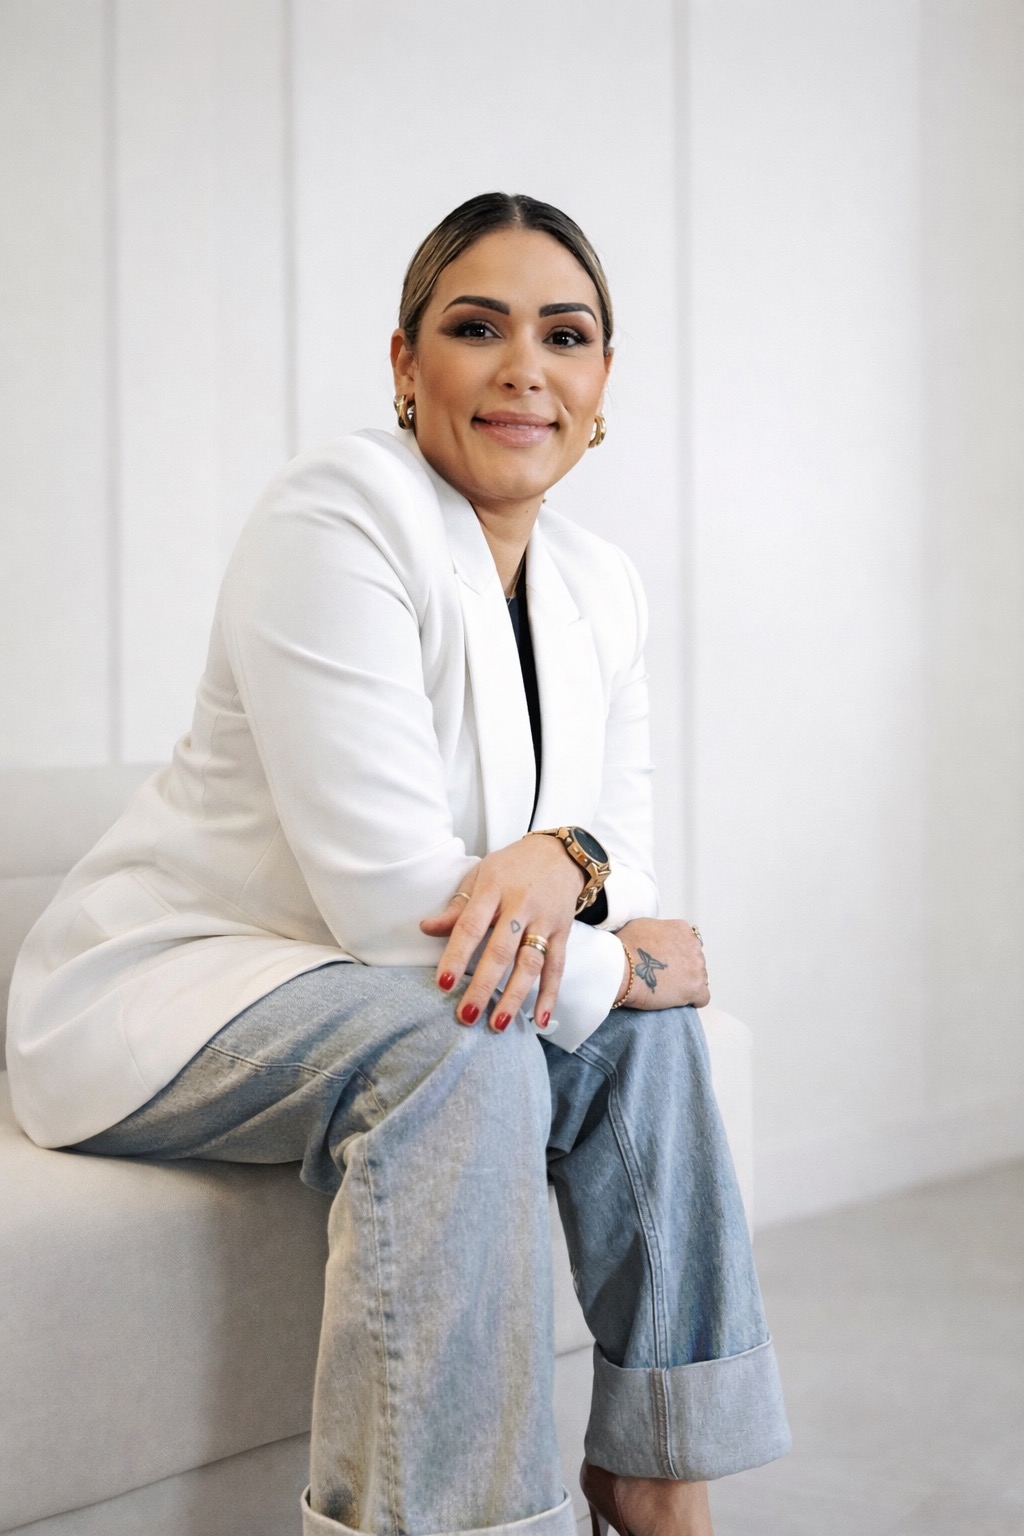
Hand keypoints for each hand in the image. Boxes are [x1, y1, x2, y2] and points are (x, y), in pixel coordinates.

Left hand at [419, 836, 585, 1032]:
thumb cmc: (512, 867)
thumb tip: (425, 928)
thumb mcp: (481, 876)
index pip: (471, 927)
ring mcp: (544, 920)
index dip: (456, 956)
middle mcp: (521, 905)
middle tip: (466, 1015)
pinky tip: (540, 1019)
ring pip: (530, 963)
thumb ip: (457, 907)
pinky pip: (557, 967)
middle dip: (483, 986)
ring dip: (514, 996)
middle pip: (501, 951)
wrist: (560, 853)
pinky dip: (550, 995)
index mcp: (493, 889)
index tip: (444, 985)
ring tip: (497, 1024)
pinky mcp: (563, 932)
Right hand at [614, 917, 709, 1009]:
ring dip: (687, 984)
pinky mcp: (696, 988)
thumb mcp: (643, 925)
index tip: (666, 963)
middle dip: (683, 969)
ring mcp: (696, 967)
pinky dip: (693, 1000)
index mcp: (681, 929)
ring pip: (700, 978)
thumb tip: (659, 938)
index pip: (688, 943)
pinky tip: (679, 1001)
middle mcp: (693, 945)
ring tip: (668, 990)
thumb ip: (660, 930)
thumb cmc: (625, 947)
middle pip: (695, 961)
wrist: (621, 967)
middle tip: (665, 977)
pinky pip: (703, 997)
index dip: (677, 955)